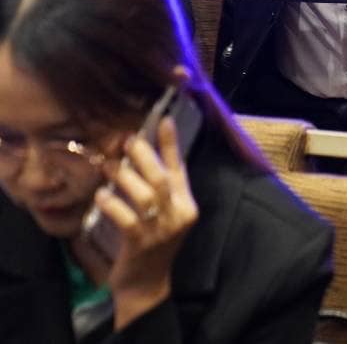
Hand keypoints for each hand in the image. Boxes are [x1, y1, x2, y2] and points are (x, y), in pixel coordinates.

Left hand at [96, 118, 198, 329]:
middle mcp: (179, 215)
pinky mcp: (142, 243)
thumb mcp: (163, 217)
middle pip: (162, 178)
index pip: (180, 169)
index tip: (163, 120)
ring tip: (108, 165)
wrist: (146, 285)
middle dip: (144, 156)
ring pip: (145, 195)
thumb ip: (159, 192)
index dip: (171, 144)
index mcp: (188, 206)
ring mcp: (162, 230)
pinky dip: (112, 204)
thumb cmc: (152, 246)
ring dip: (124, 177)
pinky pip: (126, 218)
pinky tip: (100, 196)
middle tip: (127, 140)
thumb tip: (140, 157)